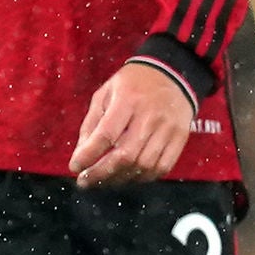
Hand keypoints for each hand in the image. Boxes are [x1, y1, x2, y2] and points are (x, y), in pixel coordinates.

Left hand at [70, 60, 195, 188]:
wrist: (172, 73)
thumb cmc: (132, 84)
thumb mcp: (106, 93)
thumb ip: (92, 124)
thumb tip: (81, 155)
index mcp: (128, 99)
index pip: (106, 135)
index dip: (88, 155)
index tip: (75, 167)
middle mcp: (150, 115)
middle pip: (125, 155)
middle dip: (101, 173)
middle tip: (85, 181)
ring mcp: (168, 128)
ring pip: (143, 166)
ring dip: (119, 178)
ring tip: (104, 180)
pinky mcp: (179, 138)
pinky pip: (161, 168)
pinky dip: (141, 178)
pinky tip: (128, 175)